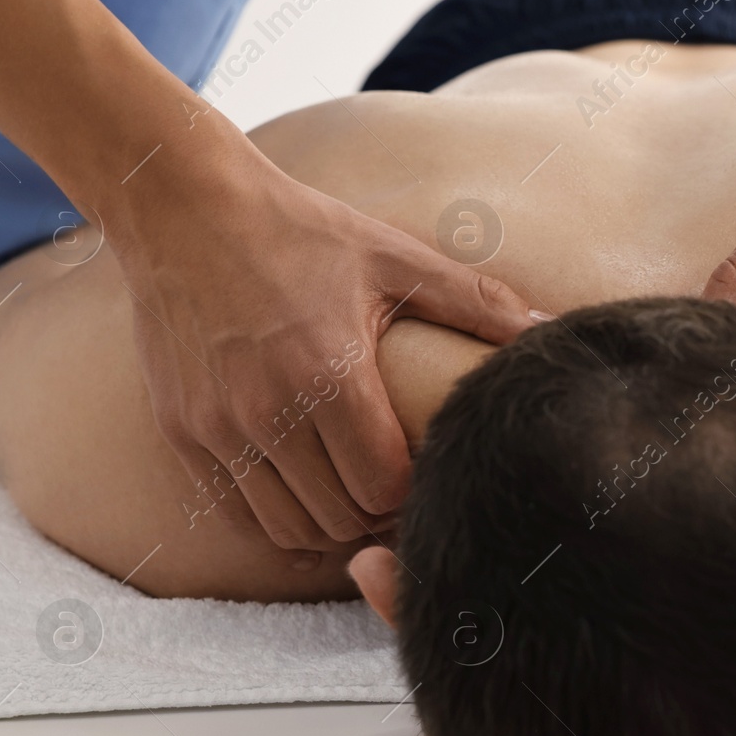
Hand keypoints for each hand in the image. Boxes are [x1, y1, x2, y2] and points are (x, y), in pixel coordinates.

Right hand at [109, 142, 536, 550]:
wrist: (183, 207)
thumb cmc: (300, 231)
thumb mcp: (394, 256)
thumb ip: (477, 300)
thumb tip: (552, 329)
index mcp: (326, 371)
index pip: (382, 486)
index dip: (411, 491)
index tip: (425, 469)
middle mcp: (266, 411)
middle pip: (341, 517)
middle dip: (378, 512)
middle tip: (398, 487)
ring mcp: (218, 428)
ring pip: (290, 528)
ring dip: (330, 522)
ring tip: (355, 490)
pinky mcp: (184, 432)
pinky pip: (239, 512)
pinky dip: (277, 515)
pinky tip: (306, 486)